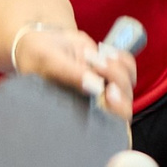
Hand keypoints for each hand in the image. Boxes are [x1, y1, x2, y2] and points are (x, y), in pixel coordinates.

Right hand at [8, 22, 138, 121]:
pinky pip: (127, 66)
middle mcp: (94, 103)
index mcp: (77, 112)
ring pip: (127, 82)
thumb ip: (71, 75)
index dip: (116, 111)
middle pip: (124, 104)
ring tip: (92, 55)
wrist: (42, 41)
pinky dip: (120, 57)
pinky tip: (104, 50)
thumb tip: (95, 86)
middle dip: (117, 81)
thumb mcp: (49, 62)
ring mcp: (104, 86)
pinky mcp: (110, 69)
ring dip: (116, 66)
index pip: (108, 125)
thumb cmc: (38, 57)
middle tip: (98, 64)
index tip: (109, 91)